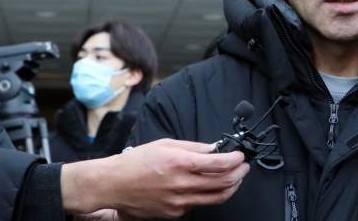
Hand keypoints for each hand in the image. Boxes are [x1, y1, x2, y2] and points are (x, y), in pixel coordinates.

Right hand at [62, 139, 249, 218]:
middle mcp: (181, 184)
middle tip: (244, 167)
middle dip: (240, 174)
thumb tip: (214, 148)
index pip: (220, 164)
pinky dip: (210, 194)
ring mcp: (179, 201)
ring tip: (235, 178)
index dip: (236, 159)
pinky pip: (199, 204)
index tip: (240, 155)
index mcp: (180, 163)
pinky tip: (209, 186)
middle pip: (223, 183)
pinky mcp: (174, 212)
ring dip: (231, 187)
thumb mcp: (166, 144)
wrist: (113, 184)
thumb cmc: (136, 162)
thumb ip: (193, 147)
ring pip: (216, 198)